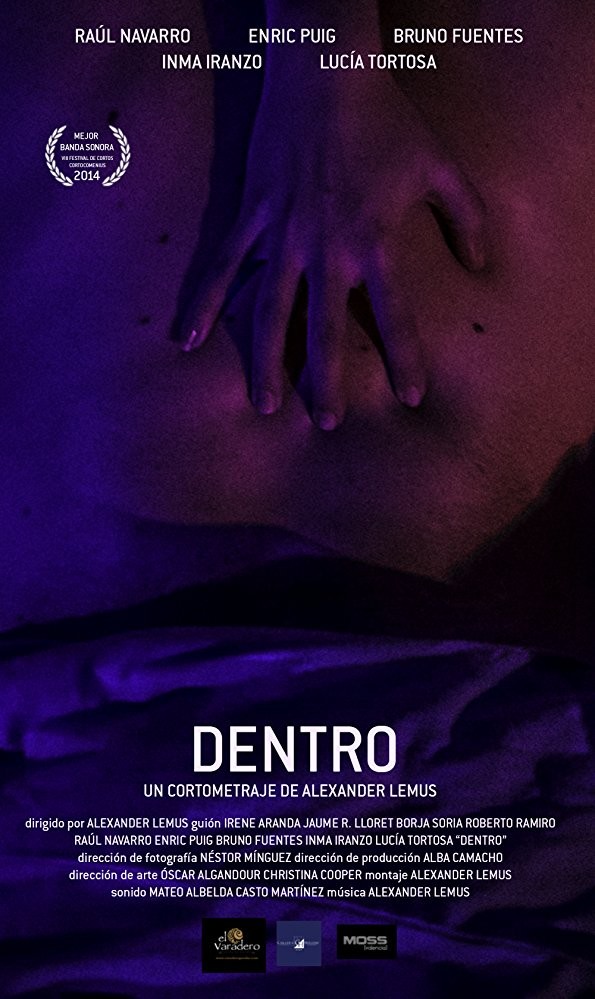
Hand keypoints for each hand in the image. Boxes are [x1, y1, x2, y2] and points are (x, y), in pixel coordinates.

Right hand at [181, 65, 487, 428]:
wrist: (326, 71)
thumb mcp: (441, 165)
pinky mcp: (251, 217)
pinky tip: (186, 340)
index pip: (394, 313)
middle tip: (328, 424)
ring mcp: (282, 236)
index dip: (404, 357)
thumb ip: (468, 217)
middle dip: (326, 382)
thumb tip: (484, 265)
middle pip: (323, 330)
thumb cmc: (387, 120)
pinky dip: (204, 303)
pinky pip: (223, 267)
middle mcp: (325, 250)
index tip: (411, 396)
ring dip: (267, 362)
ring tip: (265, 405)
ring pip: (269, 312)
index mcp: (373, 242)